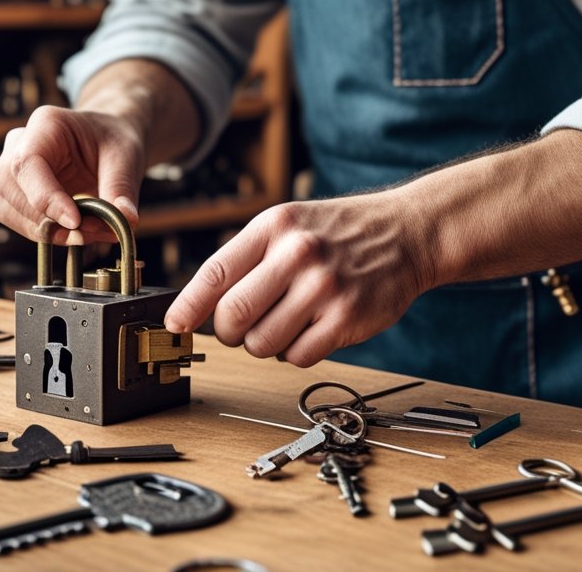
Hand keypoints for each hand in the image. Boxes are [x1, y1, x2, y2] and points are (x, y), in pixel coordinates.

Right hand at [0, 105, 144, 243]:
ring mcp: (10, 170)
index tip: (75, 222)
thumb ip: (122, 187)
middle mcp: (18, 144)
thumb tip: (127, 219)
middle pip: (8, 188)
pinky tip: (80, 233)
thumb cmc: (113, 140)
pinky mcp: (12, 195)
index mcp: (45, 124)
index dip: (46, 198)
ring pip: (6, 210)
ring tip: (91, 231)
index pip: (27, 163)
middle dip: (48, 219)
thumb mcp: (127, 156)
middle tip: (93, 230)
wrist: (107, 143)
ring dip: (47, 231)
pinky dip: (48, 235)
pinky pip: (17, 221)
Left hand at [163, 191, 437, 366]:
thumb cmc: (338, 233)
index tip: (174, 325)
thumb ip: (247, 258)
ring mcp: (324, 288)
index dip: (188, 306)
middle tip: (239, 328)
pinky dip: (295, 352)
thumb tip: (200, 305)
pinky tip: (310, 329)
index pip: (215, 273)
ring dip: (264, 344)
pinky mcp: (347, 319)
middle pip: (233, 316)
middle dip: (228, 332)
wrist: (407, 233)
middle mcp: (297, 254)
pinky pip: (297, 357)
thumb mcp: (288, 224)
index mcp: (274, 226)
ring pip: (262, 344)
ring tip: (283, 323)